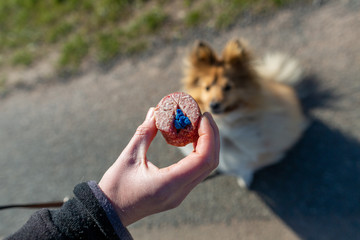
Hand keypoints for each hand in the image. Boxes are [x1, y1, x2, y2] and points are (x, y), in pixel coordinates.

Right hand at [99, 107, 219, 225]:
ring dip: (207, 145)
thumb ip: (144, 133)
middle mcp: (179, 192)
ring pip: (206, 168)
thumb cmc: (115, 187)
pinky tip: (191, 139)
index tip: (202, 117)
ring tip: (199, 125)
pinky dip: (199, 153)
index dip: (208, 135)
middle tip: (204, 116)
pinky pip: (196, 171)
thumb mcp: (129, 157)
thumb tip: (156, 111)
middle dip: (211, 137)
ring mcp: (180, 195)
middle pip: (210, 163)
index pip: (203, 159)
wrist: (110, 214)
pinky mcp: (177, 193)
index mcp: (168, 184)